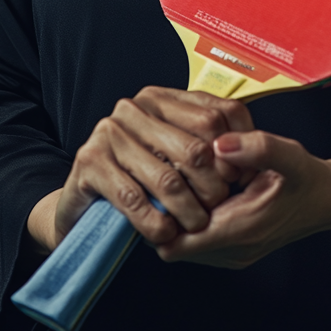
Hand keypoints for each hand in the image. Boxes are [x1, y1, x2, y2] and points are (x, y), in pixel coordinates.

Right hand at [26, 87, 254, 252]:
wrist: (82, 200)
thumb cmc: (137, 175)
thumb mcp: (172, 152)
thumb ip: (204, 143)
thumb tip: (248, 156)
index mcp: (161, 98)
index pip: (218, 114)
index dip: (236, 149)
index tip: (240, 178)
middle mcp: (135, 108)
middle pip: (196, 148)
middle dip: (214, 186)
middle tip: (217, 208)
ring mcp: (109, 133)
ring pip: (167, 178)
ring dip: (188, 211)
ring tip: (196, 225)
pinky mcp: (90, 162)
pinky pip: (134, 199)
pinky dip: (155, 222)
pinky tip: (165, 233)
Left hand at [155, 134, 330, 269]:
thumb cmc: (308, 177)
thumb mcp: (289, 155)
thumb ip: (257, 147)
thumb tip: (219, 144)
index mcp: (241, 231)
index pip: (175, 241)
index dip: (161, 213)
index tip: (160, 183)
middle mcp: (233, 251)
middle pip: (172, 245)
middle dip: (164, 214)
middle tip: (165, 177)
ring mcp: (233, 255)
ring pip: (181, 246)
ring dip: (176, 217)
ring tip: (180, 182)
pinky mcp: (234, 250)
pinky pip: (196, 242)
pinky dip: (190, 220)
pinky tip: (197, 191)